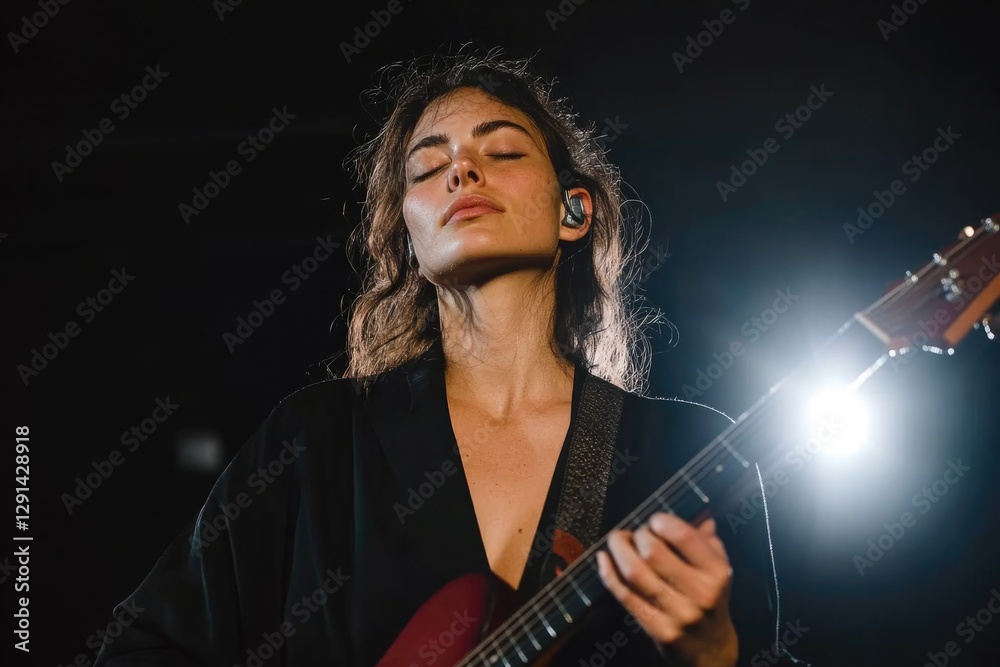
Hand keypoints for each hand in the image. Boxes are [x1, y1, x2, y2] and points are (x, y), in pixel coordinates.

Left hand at [595, 513, 737, 666]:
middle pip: (653, 552)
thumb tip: (701, 514)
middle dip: (638, 535)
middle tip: (635, 534)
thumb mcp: (718, 570)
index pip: (684, 536)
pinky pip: (625, 596)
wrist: (710, 650)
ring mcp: (677, 613)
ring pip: (635, 573)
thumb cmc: (711, 602)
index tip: (654, 521)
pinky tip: (603, 560)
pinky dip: (609, 574)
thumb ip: (707, 541)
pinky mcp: (657, 629)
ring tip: (617, 540)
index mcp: (716, 573)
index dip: (662, 522)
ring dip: (619, 550)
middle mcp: (699, 593)